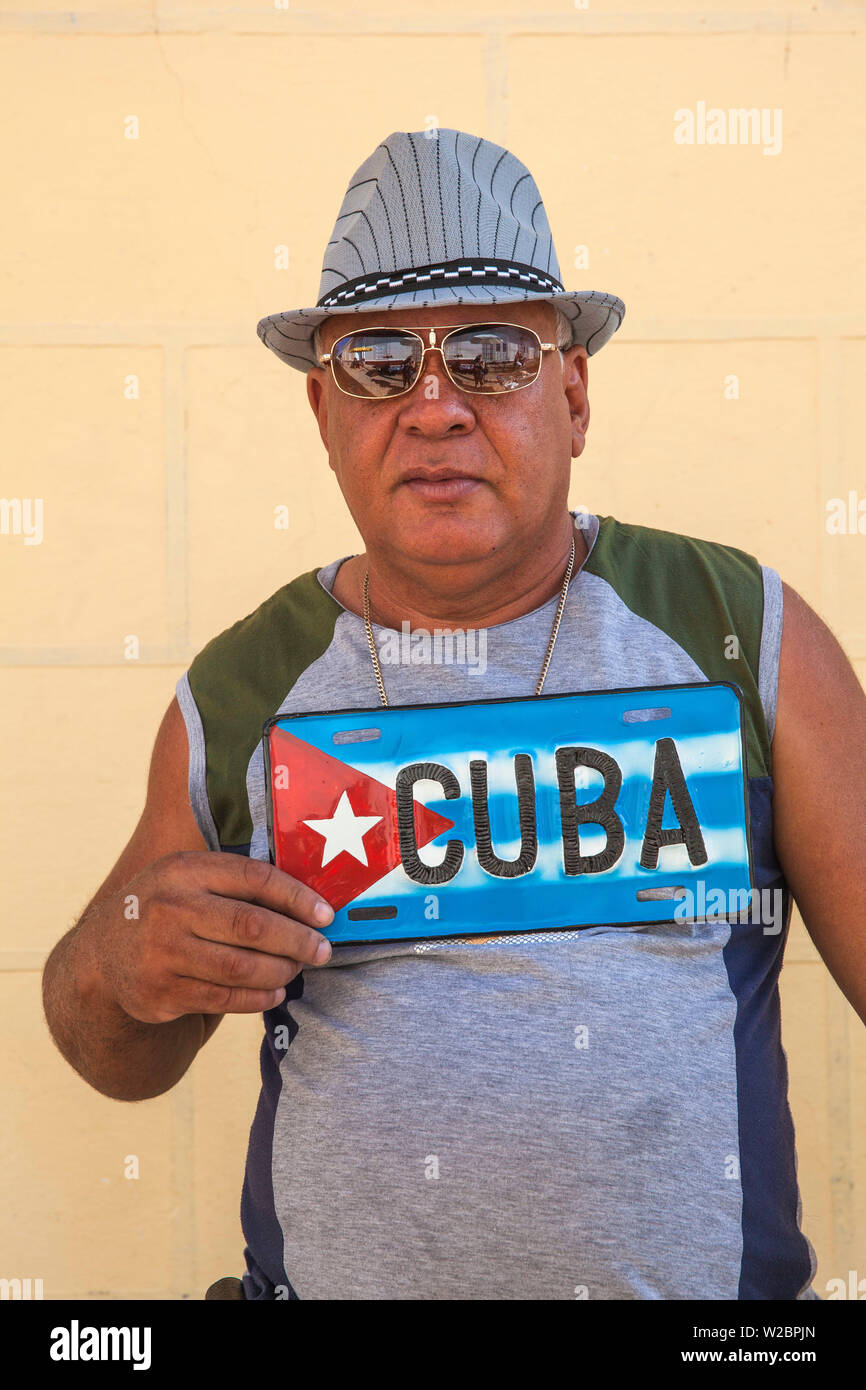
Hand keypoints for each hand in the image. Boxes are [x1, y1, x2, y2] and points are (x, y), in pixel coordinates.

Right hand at [88, 852, 333, 1023]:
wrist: (101, 956)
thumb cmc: (165, 909)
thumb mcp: (187, 879)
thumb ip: (234, 882)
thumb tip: (308, 900)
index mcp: (184, 870)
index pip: (254, 878)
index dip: (296, 897)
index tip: (326, 914)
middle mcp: (170, 909)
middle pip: (251, 926)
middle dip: (297, 940)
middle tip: (323, 950)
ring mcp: (162, 954)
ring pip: (241, 967)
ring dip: (280, 971)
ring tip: (296, 969)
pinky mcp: (160, 993)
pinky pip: (224, 998)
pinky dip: (258, 997)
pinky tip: (274, 991)